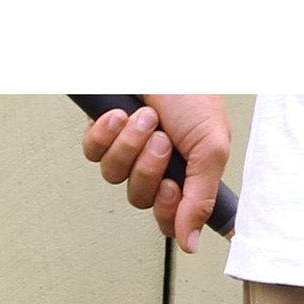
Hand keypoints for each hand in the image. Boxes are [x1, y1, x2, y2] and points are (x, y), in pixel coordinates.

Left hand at [81, 96, 229, 253]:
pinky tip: (120, 115)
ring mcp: (127, 151)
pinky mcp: (103, 132)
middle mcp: (154, 169)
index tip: (172, 187)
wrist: (167, 59)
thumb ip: (200, 202)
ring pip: (114, 176)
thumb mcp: (211, 153)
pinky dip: (105, 134)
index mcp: (184, 180)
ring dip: (130, 147)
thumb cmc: (194, 97)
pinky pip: (92, 152)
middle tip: (162, 141)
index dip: (165, 211)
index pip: (166, 220)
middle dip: (149, 168)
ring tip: (146, 120)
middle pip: (139, 199)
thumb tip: (190, 244)